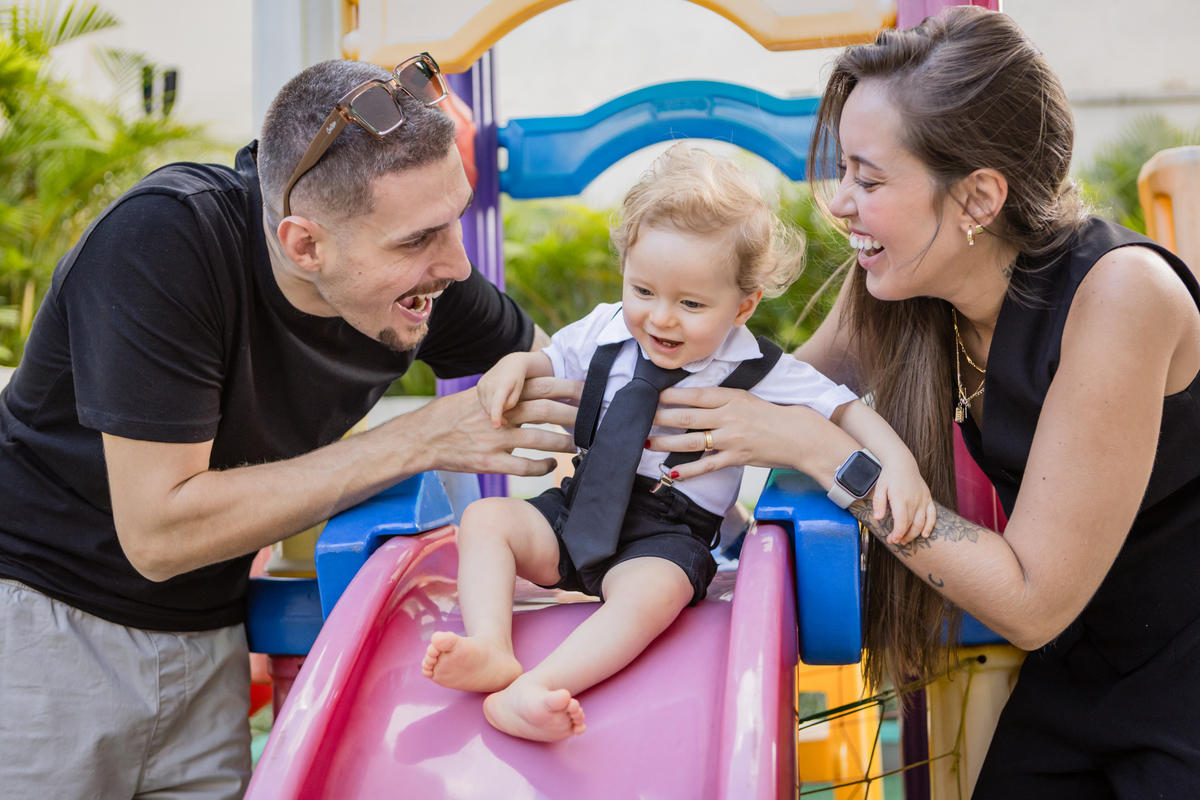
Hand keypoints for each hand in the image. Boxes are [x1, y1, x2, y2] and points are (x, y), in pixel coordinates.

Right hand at [409, 377, 581, 476]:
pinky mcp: (488, 462)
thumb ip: (511, 394)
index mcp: (501, 396)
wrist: (425, 437)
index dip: (569, 389)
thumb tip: (543, 394)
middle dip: (574, 416)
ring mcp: (494, 439)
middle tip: (593, 421)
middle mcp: (500, 415)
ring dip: (562, 443)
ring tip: (577, 446)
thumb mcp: (483, 396)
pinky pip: (522, 467)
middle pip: (545, 410)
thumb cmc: (458, 415)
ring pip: (538, 440)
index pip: (542, 386)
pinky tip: (550, 466)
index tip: (589, 393)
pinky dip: (541, 467)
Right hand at [477, 353, 531, 427]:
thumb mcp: (519, 391)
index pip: (497, 403)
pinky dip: (488, 404)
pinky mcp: (478, 385)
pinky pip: (482, 401)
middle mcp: (489, 384)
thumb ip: (511, 403)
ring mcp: (482, 384)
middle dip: (497, 417)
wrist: (510, 363)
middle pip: (490, 408)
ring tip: (502, 409)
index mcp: (502, 385)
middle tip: (505, 422)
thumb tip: (500, 412)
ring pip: (485, 406)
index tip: (496, 426)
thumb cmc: (518, 379)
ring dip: (492, 411)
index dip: (496, 416)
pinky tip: (496, 400)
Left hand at [648, 386, 850, 480]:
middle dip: (660, 417)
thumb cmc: (773, 416)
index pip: (695, 394)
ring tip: (647, 442)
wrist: (800, 436)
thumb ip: (722, 399)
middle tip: (640, 417)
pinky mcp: (737, 458)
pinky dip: (688, 470)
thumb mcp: (747, 399)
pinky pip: (707, 465)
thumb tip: (693, 400)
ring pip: (692, 440)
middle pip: (687, 416)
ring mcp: (732, 439)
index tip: (652, 395)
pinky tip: (671, 472)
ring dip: (666, 442)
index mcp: (732, 397)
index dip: (671, 395)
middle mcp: (729, 416)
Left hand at [871, 458, 936, 545]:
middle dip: (903, 536)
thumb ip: (878, 503)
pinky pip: (932, 515)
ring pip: (921, 522)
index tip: (891, 540)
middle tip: (896, 541)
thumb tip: (877, 519)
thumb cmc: (889, 476)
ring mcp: (923, 499)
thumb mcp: (879, 487)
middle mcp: (914, 499)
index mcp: (900, 497)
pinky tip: (924, 535)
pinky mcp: (928, 498)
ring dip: (914, 534)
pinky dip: (930, 526)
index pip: (901, 521)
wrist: (903, 463)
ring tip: (905, 540)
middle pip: (911, 524)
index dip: (897, 534)